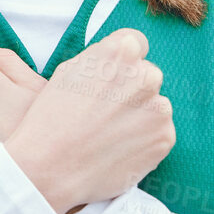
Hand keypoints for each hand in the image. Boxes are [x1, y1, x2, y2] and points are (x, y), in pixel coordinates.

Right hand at [4, 28, 175, 213]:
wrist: (48, 169)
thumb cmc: (51, 118)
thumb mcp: (67, 71)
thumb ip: (101, 58)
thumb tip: (122, 58)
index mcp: (122, 51)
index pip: (136, 44)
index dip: (119, 62)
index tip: (108, 79)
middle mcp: (147, 75)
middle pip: (146, 75)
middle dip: (130, 89)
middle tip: (103, 111)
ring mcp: (160, 108)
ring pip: (154, 105)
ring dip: (138, 115)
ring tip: (108, 133)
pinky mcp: (165, 138)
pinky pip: (158, 132)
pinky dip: (143, 139)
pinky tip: (117, 148)